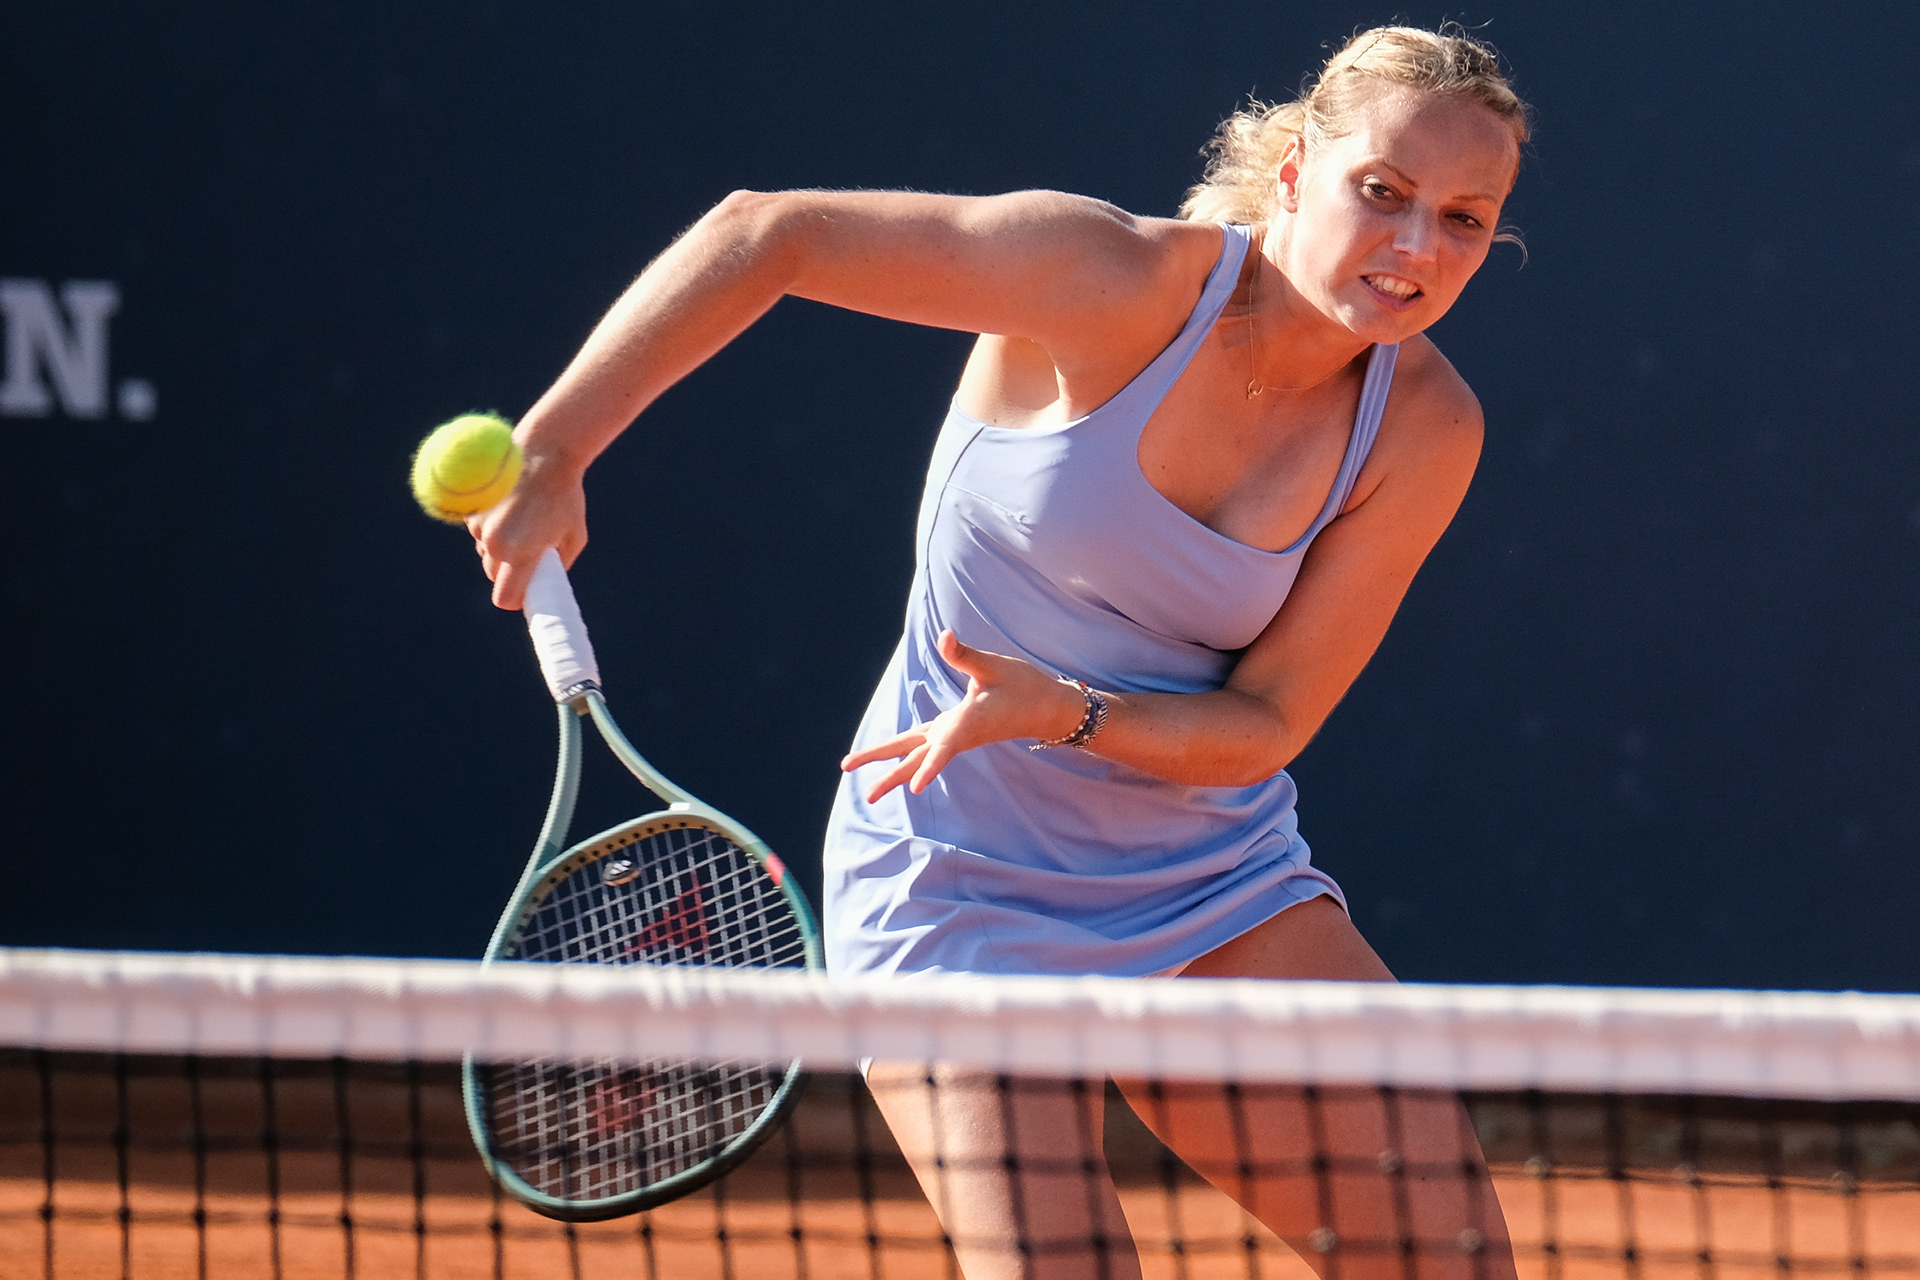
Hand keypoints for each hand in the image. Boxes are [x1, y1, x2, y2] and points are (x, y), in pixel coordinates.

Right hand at [469, 450, 587, 609]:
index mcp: (522, 553)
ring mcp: (480, 526)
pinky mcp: (471, 511)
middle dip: (510, 574)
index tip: (526, 596)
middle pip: (494, 577)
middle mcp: (495, 543)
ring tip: (525, 526)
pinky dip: (493, 529)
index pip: (506, 597)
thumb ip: (559, 565)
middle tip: (531, 559)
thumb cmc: (566, 496)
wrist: (544, 453)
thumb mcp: (574, 535)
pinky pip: (480, 533)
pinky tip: (511, 510)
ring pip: (486, 554)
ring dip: (501, 550)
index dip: (516, 600)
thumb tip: (547, 583)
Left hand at [840, 630, 1085, 802]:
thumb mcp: (994, 666)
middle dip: (889, 775)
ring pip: (918, 757)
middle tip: (862, 790)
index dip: (930, 767)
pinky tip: (889, 758)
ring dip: (893, 772)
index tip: (915, 789)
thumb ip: (964, 655)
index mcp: (968, 724)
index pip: (945, 749)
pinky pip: (925, 749)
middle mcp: (958, 736)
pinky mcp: (955, 732)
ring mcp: (954, 736)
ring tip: (869, 792)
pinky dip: (905, 756)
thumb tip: (943, 636)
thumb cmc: (1023, 686)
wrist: (1046, 709)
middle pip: (917, 759)